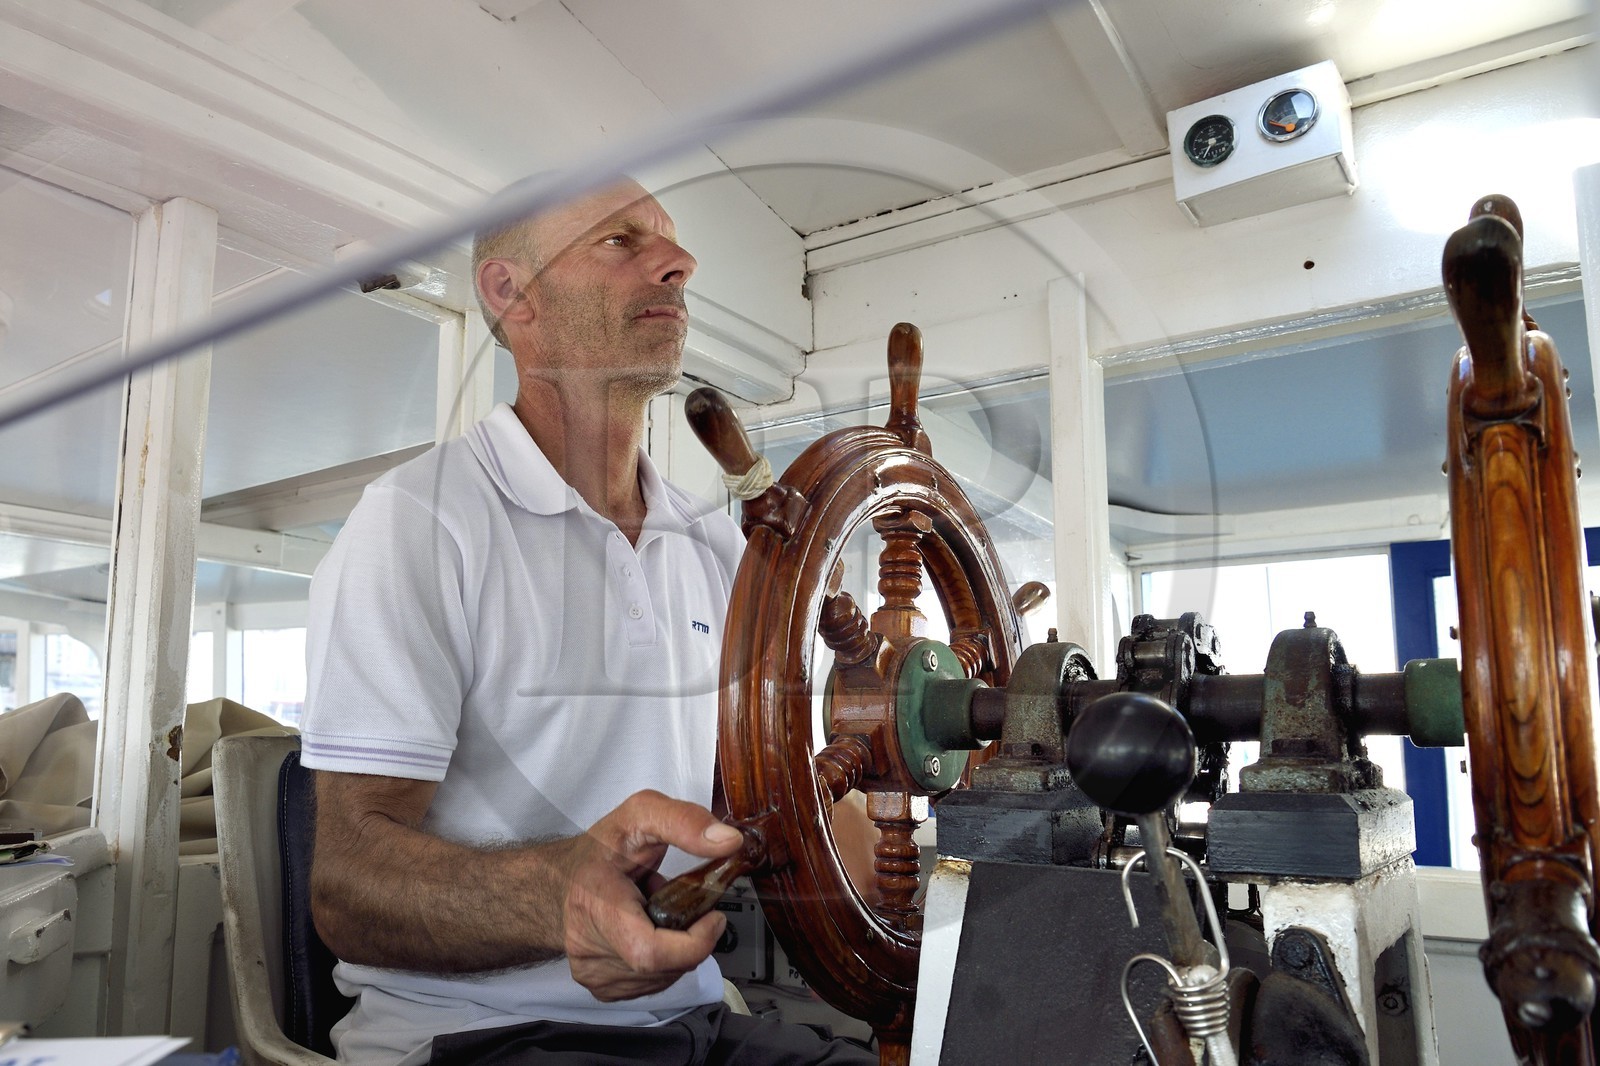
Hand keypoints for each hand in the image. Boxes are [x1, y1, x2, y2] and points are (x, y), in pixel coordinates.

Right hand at [560, 789, 742, 1000]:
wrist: (562, 880)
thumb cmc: (600, 850)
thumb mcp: (641, 815)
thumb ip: (684, 821)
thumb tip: (728, 841)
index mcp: (595, 902)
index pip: (649, 953)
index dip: (694, 943)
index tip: (712, 917)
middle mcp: (587, 945)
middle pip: (666, 965)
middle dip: (688, 936)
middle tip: (676, 902)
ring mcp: (593, 972)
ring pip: (665, 978)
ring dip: (677, 949)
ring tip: (657, 914)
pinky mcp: (602, 987)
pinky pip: (653, 985)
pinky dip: (665, 962)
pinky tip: (648, 933)